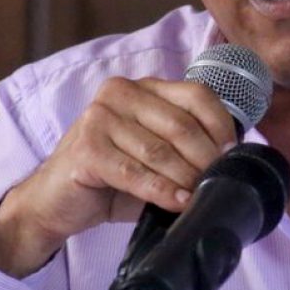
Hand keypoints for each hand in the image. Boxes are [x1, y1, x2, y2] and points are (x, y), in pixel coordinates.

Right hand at [0, 76, 234, 276]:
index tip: (232, 155)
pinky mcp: (86, 147)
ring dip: (185, 178)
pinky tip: (176, 202)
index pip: (197, 95)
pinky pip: (134, 171)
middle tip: (216, 184)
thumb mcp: (154, 155)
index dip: (220, 126)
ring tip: (198, 197)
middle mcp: (119, 93)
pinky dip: (160, 190)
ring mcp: (99, 117)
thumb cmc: (112, 178)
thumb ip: (185, 149)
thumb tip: (230, 163)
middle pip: (180, 124)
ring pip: (159, 150)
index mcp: (143, 87)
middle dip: (205, 159)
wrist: (57, 200)